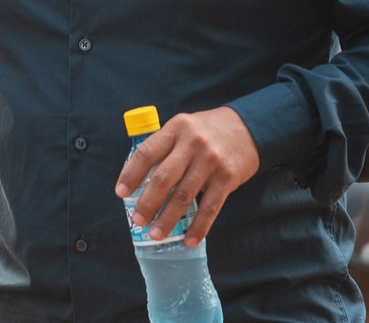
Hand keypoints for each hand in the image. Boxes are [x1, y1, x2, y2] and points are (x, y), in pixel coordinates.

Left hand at [114, 106, 258, 246]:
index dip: (131, 174)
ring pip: (184, 195)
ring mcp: (211, 161)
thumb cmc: (206, 131)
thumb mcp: (183, 128)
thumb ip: (165, 147)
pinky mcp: (228, 178)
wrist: (247, 128)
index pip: (146, 153)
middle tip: (137, 221)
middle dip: (147, 203)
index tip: (120, 193)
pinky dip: (199, 226)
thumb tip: (140, 180)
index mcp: (175, 129)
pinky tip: (189, 240)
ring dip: (168, 218)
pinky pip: (210, 207)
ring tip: (156, 234)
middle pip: (163, 178)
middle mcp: (191, 144)